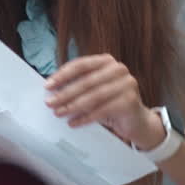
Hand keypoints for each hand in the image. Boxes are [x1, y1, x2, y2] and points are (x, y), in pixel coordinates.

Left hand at [44, 54, 162, 148]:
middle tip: (49, 103)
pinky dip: (85, 118)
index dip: (63, 75)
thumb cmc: (109, 103)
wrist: (136, 121)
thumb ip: (77, 85)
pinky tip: (73, 123)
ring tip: (58, 113)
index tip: (47, 86)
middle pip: (86, 81)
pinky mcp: (129, 101)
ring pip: (93, 96)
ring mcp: (127, 84)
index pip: (81, 65)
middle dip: (65, 93)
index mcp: (107, 61)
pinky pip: (102, 111)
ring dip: (72, 106)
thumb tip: (51, 90)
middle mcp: (119, 69)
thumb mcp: (93, 90)